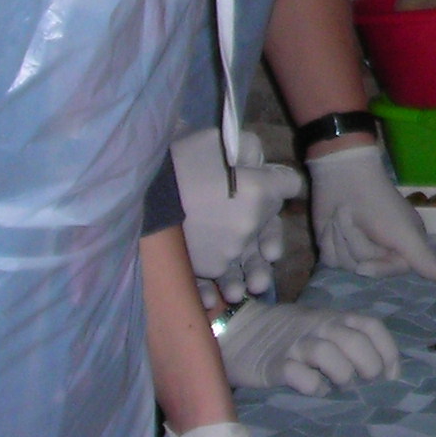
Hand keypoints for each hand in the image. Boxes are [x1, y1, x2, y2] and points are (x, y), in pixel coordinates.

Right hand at [173, 128, 303, 308]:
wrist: (147, 187)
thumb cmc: (185, 157)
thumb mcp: (222, 139)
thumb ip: (247, 150)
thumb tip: (255, 162)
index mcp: (261, 191)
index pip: (288, 185)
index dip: (281, 182)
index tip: (274, 185)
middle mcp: (250, 226)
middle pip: (269, 235)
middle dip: (268, 245)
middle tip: (267, 256)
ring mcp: (228, 251)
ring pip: (244, 265)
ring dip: (246, 276)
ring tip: (241, 289)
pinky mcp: (204, 267)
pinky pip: (215, 281)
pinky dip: (214, 290)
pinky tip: (213, 297)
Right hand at [214, 301, 400, 395]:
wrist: (238, 330)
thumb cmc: (287, 333)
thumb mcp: (319, 327)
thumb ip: (345, 339)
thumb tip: (380, 369)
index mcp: (333, 316)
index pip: (371, 326)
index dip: (388, 351)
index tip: (391, 375)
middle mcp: (317, 326)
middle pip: (355, 341)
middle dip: (369, 365)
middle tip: (365, 382)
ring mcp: (295, 344)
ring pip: (328, 353)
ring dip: (342, 374)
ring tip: (339, 385)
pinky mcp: (273, 365)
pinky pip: (300, 376)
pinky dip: (314, 386)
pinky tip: (315, 389)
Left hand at [310, 137, 435, 280]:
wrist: (342, 177)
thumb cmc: (379, 203)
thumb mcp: (405, 234)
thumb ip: (424, 259)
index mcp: (402, 248)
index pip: (388, 271)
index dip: (378, 263)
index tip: (376, 244)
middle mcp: (379, 251)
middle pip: (363, 269)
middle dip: (357, 243)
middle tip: (357, 218)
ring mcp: (355, 250)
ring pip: (344, 265)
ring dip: (341, 237)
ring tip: (343, 214)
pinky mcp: (335, 246)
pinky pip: (329, 260)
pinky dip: (329, 240)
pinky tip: (331, 223)